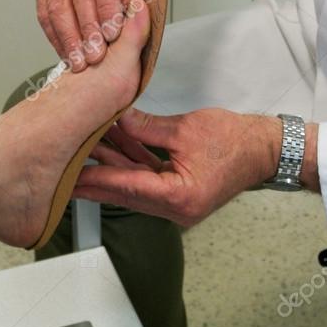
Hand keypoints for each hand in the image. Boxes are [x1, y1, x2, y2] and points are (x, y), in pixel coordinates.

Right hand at [36, 0, 155, 70]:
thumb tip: (139, 18)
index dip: (106, 7)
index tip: (113, 34)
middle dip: (86, 28)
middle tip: (96, 54)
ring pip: (55, 2)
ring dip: (68, 36)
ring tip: (79, 59)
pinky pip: (44, 7)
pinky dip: (55, 32)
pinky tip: (65, 49)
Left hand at [74, 108, 319, 224]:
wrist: (264, 149)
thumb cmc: (236, 140)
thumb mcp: (187, 128)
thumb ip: (147, 127)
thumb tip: (117, 118)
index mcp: (179, 196)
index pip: (128, 187)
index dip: (97, 178)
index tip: (70, 175)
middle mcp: (176, 208)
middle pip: (125, 192)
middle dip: (95, 179)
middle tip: (62, 170)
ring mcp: (177, 203)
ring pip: (134, 186)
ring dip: (111, 169)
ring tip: (81, 154)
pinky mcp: (178, 192)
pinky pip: (147, 180)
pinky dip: (131, 166)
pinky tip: (113, 150)